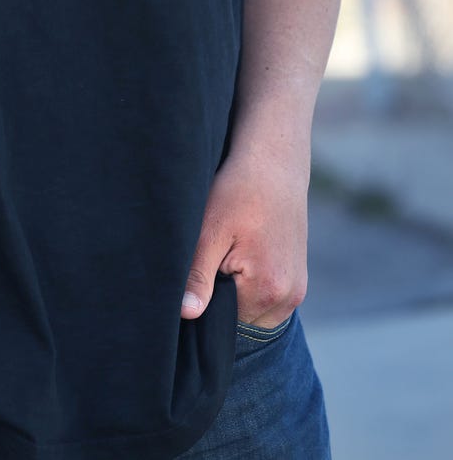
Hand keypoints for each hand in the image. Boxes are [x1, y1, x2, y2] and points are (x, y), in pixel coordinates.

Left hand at [180, 144, 309, 327]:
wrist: (273, 163)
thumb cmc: (238, 191)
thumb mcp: (210, 231)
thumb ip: (198, 276)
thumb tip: (186, 314)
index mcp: (268, 290)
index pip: (224, 322)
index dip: (205, 300)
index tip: (200, 269)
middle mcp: (289, 297)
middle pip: (241, 320)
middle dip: (222, 299)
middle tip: (213, 257)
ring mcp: (297, 289)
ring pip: (254, 311)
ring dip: (238, 293)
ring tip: (229, 252)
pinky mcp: (298, 279)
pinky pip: (268, 298)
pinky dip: (252, 285)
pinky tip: (243, 253)